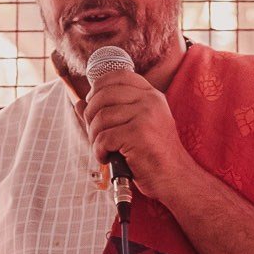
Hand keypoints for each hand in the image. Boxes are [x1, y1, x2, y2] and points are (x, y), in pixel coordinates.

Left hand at [80, 62, 195, 207]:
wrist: (174, 177)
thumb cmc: (152, 154)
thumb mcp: (134, 126)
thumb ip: (108, 112)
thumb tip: (79, 103)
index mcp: (151, 95)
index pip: (118, 75)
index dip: (98, 88)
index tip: (94, 106)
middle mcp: (150, 100)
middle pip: (103, 95)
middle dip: (91, 117)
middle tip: (96, 135)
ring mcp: (146, 115)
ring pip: (101, 117)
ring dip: (94, 137)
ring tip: (104, 149)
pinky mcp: (139, 134)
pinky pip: (104, 137)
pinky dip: (99, 151)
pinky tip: (107, 158)